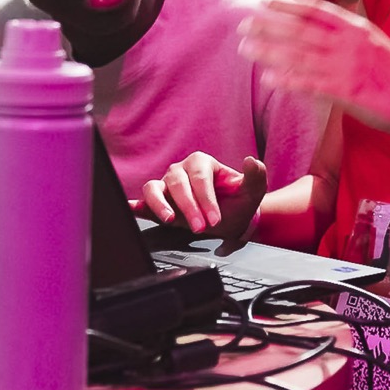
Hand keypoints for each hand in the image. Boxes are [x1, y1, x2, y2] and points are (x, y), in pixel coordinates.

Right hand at [136, 153, 267, 242]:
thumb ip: (256, 176)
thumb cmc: (237, 203)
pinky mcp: (157, 201)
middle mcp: (181, 171)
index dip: (206, 199)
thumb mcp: (252, 192)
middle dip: (188, 207)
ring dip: (160, 204)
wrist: (229, 220)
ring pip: (154, 188)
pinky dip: (137, 205)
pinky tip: (133, 208)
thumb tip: (251, 161)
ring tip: (169, 220)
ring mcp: (166, 185)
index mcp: (202, 163)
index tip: (215, 219)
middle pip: (177, 184)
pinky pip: (143, 200)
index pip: (201, 179)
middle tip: (200, 228)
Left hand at [239, 0, 389, 141]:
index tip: (265, 2)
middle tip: (244, 24)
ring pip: (301, 55)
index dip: (288, 4)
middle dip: (270, 25)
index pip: (317, 9)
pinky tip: (269, 79)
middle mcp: (351, 43)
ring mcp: (349, 66)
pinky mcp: (348, 91)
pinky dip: (289, 80)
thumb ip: (350, 34)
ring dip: (270, 51)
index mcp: (358, 28)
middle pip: (302, 29)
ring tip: (246, 49)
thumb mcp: (375, 44)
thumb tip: (325, 26)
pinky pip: (312, 84)